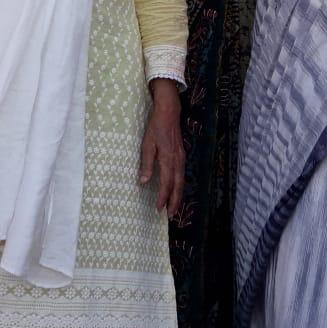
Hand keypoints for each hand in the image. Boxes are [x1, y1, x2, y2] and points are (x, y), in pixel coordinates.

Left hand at [138, 79, 184, 215]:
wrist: (169, 111)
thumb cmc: (156, 127)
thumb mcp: (147, 144)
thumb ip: (147, 163)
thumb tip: (144, 181)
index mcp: (168, 158)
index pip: (167, 183)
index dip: (163, 197)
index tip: (158, 209)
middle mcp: (178, 160)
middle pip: (178, 185)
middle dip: (175, 201)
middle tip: (170, 216)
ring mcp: (181, 157)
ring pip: (181, 181)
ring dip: (178, 195)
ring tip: (174, 207)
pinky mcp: (181, 155)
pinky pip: (182, 174)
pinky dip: (179, 185)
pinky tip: (175, 189)